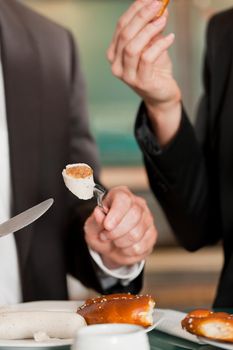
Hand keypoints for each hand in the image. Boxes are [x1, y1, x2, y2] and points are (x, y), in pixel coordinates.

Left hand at [84, 186, 156, 268]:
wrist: (109, 247)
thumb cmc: (101, 232)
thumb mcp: (92, 226)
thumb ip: (96, 220)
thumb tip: (99, 213)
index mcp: (120, 195)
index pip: (124, 199)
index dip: (116, 213)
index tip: (107, 226)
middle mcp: (137, 204)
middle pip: (134, 215)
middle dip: (116, 231)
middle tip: (106, 236)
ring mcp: (147, 218)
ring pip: (137, 233)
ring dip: (120, 242)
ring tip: (114, 241)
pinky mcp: (152, 234)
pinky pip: (141, 246)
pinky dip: (128, 251)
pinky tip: (124, 246)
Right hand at [107, 0, 181, 144]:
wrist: (162, 94)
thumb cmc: (156, 70)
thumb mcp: (153, 45)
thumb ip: (153, 29)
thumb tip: (160, 8)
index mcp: (115, 52)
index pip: (121, 26)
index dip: (135, 10)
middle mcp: (116, 64)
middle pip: (125, 34)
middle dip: (141, 16)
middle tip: (158, 4)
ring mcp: (127, 75)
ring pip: (132, 47)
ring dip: (148, 30)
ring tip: (163, 20)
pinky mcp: (140, 82)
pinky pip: (147, 59)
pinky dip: (159, 45)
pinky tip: (170, 38)